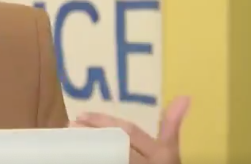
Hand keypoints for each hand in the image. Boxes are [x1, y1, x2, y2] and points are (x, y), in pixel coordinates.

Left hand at [70, 97, 190, 163]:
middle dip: (92, 135)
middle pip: (115, 146)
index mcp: (159, 154)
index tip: (82, 115)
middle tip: (70, 124)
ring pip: (108, 160)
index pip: (129, 132)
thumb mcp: (170, 151)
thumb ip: (171, 125)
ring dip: (86, 152)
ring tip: (68, 142)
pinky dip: (87, 162)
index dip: (104, 122)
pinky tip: (73, 159)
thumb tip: (185, 96)